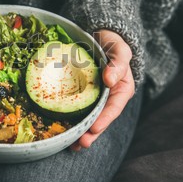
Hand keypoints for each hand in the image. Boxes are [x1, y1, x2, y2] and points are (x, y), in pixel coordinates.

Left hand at [70, 29, 134, 150]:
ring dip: (80, 132)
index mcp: (121, 89)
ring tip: (70, 144)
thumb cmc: (113, 43)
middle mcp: (108, 97)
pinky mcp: (81, 94)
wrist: (99, 36)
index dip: (104, 120)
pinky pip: (76, 108)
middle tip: (80, 143)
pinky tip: (61, 129)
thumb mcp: (120, 50)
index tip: (94, 128)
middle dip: (90, 133)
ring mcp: (94, 97)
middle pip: (100, 119)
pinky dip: (70, 120)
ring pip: (88, 118)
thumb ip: (118, 63)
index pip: (113, 108)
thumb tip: (110, 79)